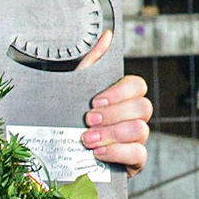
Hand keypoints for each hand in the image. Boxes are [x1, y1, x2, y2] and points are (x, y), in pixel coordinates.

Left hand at [78, 31, 150, 174]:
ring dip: (112, 134)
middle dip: (113, 115)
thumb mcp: (75, 90)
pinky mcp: (134, 162)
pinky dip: (117, 152)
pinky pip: (139, 153)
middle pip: (143, 107)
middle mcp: (133, 117)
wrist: (56, 157)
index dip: (119, 92)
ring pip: (140, 129)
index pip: (138, 86)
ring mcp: (136, 140)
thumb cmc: (69, 122)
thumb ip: (92, 63)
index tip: (95, 101)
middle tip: (89, 121)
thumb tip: (106, 35)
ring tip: (88, 140)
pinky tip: (98, 153)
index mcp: (122, 98)